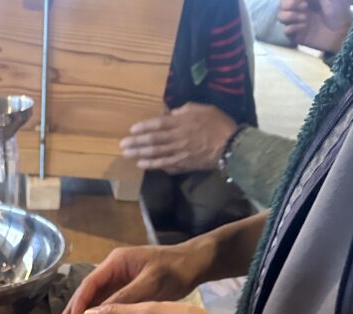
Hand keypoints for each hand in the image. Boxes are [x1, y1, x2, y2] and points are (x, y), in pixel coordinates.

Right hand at [57, 241, 212, 313]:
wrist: (197, 264)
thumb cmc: (175, 271)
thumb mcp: (151, 284)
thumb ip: (124, 299)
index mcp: (116, 263)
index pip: (89, 284)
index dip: (78, 304)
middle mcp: (113, 270)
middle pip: (88, 293)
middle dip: (75, 312)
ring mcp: (120, 280)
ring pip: (97, 300)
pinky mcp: (128, 290)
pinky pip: (109, 305)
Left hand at [120, 103, 236, 172]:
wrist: (230, 146)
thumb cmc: (217, 124)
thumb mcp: (202, 109)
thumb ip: (184, 110)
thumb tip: (171, 113)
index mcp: (181, 123)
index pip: (158, 124)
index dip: (144, 127)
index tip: (131, 130)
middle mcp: (177, 138)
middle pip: (153, 141)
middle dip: (136, 143)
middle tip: (122, 145)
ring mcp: (179, 153)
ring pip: (156, 154)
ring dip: (140, 154)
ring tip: (127, 155)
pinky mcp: (182, 164)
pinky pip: (165, 165)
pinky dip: (153, 165)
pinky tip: (142, 165)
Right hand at [278, 0, 352, 48]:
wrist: (343, 32)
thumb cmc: (339, 10)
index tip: (304, 0)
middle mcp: (299, 9)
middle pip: (282, 5)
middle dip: (290, 5)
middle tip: (305, 7)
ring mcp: (297, 22)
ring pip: (281, 17)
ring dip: (291, 16)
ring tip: (305, 19)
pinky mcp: (297, 35)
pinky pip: (285, 30)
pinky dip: (293, 27)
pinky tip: (304, 27)